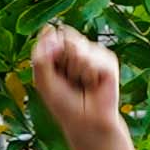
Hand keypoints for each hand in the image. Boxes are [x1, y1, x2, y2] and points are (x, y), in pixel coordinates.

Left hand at [24, 22, 125, 137]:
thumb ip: (40, 54)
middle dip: (62, 60)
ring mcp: (94, 55)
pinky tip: (94, 84)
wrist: (86, 121)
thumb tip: (51, 29)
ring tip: (81, 83)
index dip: (49, 52)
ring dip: (75, 70)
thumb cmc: (64, 104)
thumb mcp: (42, 79)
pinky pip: (94, 58)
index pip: (52, 36)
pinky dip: (90, 74)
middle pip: (66, 38)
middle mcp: (78, 50)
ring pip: (78, 47)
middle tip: (68, 79)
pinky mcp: (109, 62)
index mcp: (60, 51)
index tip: (53, 72)